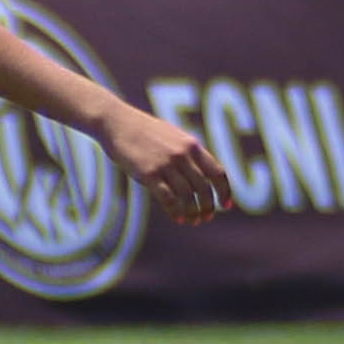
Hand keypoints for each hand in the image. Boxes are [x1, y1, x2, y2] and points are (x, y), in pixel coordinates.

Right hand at [99, 103, 231, 226]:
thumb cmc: (144, 131)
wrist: (117, 122)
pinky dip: (175, 212)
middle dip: (208, 206)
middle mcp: (182, 155)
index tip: (226, 205)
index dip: (225, 191)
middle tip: (206, 217)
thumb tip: (201, 173)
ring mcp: (166, 164)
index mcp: (192, 145)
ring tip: (192, 221)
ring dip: (192, 212)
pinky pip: (168, 199)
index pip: (218, 172)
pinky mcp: (149, 174)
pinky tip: (177, 219)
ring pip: (187, 196)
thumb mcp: (173, 136)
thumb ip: (187, 153)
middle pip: (204, 188)